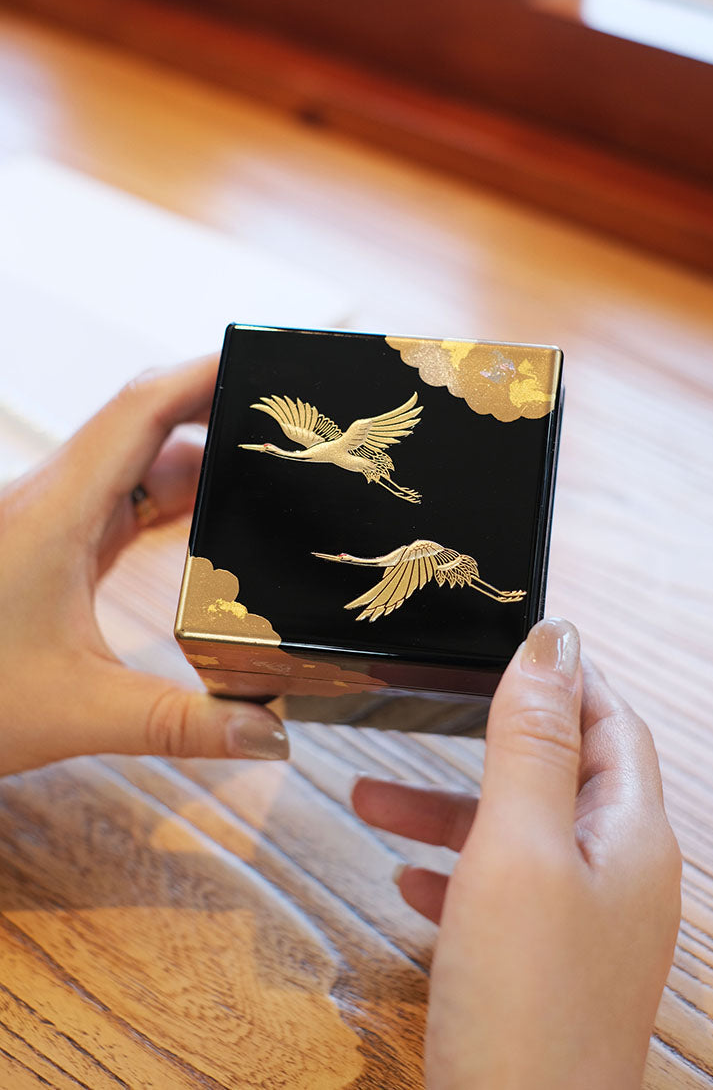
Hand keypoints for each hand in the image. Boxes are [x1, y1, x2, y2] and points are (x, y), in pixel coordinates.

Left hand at [0, 357, 287, 775]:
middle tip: (283, 423)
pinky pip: (121, 501)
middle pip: (145, 426)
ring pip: (133, 464)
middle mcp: (51, 500)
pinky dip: (169, 502)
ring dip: (196, 464)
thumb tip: (268, 733)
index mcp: (56, 513)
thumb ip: (181, 723)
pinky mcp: (49, 545)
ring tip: (263, 473)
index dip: (202, 374)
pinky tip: (207, 526)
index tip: (258, 359)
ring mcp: (48, 520)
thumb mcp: (78, 713)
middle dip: (215, 414)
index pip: (141, 410)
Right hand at [353, 619, 680, 1088]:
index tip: (510, 640)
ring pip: (517, 838)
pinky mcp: (545, 970)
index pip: (612, 725)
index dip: (568, 677)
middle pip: (559, 777)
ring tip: (366, 798)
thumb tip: (552, 641)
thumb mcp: (517, 849)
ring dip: (448, 811)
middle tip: (429, 709)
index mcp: (630, 838)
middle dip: (486, 742)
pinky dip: (454, 873)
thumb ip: (531, 742)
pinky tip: (407, 882)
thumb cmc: (526, 999)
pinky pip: (501, 896)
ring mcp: (583, 929)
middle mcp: (618, 878)